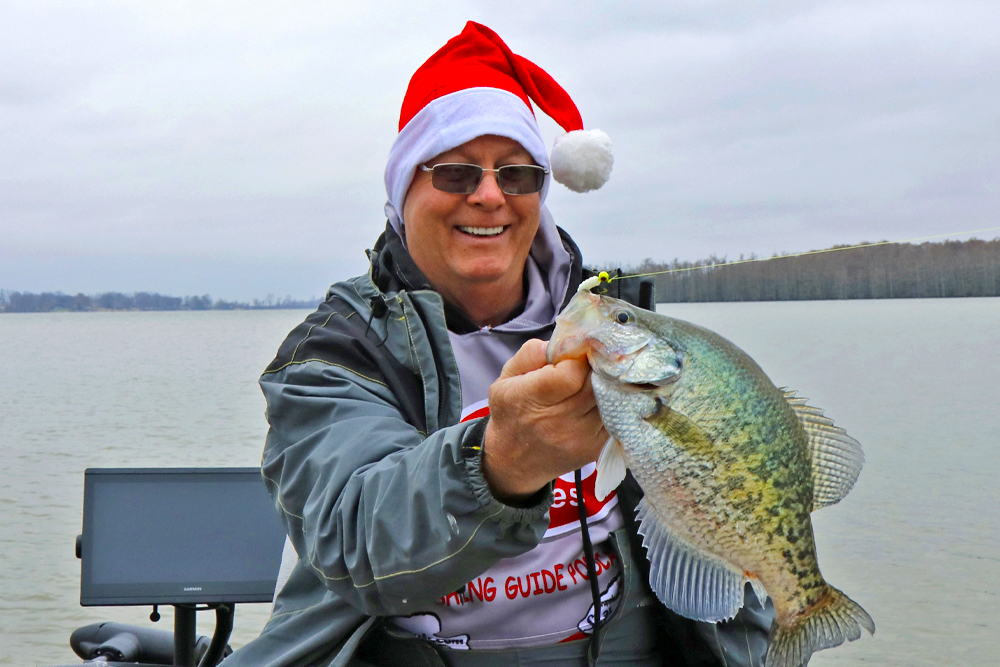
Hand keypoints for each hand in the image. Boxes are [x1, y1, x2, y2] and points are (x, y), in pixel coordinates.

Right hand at [482, 339, 606, 503]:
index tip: (574, 356)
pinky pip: (615, 417)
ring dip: (607, 385)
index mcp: (530, 399)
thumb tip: (565, 341)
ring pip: (610, 400)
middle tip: (591, 363)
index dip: (578, 359)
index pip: (571, 374)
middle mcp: (557, 422)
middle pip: (595, 385)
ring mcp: (579, 438)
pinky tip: (601, 399)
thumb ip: (531, 354)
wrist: (513, 460)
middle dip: (596, 369)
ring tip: (596, 380)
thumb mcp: (507, 377)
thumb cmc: (511, 411)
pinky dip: (611, 404)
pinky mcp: (595, 448)